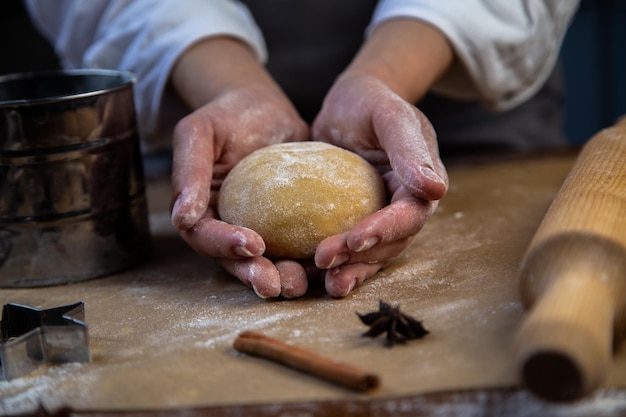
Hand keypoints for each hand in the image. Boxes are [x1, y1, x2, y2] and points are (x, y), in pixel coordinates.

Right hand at [169, 38, 309, 297]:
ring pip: (270, 261)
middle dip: (256, 275)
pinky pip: (299, 245)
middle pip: (237, 260)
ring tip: (301, 283)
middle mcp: (229, 225)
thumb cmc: (226, 115)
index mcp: (202, 210)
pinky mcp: (291, 224)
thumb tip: (181, 217)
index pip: (206, 236)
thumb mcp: (199, 132)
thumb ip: (189, 172)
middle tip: (276, 285)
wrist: (264, 107)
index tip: (253, 245)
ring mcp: (261, 228)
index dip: (225, 246)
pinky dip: (311, 258)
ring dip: (284, 276)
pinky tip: (329, 263)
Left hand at [311, 73, 447, 296]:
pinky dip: (334, 263)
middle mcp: (402, 208)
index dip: (384, 230)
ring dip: (349, 270)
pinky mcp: (352, 221)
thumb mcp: (391, 116)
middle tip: (324, 261)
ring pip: (370, 254)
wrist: (349, 106)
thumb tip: (436, 189)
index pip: (408, 215)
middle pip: (388, 243)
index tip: (356, 239)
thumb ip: (411, 149)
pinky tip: (311, 274)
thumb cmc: (371, 103)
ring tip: (325, 284)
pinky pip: (348, 248)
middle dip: (359, 257)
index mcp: (419, 185)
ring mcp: (377, 217)